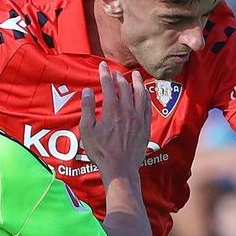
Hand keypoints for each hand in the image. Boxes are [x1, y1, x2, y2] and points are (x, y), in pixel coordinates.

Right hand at [78, 64, 150, 182]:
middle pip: (125, 88)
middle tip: (115, 72)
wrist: (120, 168)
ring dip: (137, 82)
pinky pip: (147, 107)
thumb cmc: (101, 151)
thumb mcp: (87, 130)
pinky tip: (145, 93)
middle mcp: (127, 111)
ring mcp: (138, 118)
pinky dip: (146, 96)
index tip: (103, 67)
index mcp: (112, 110)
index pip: (108, 86)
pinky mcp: (145, 126)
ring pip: (140, 94)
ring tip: (135, 74)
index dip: (105, 74)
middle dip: (119, 77)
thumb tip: (87, 91)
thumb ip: (87, 108)